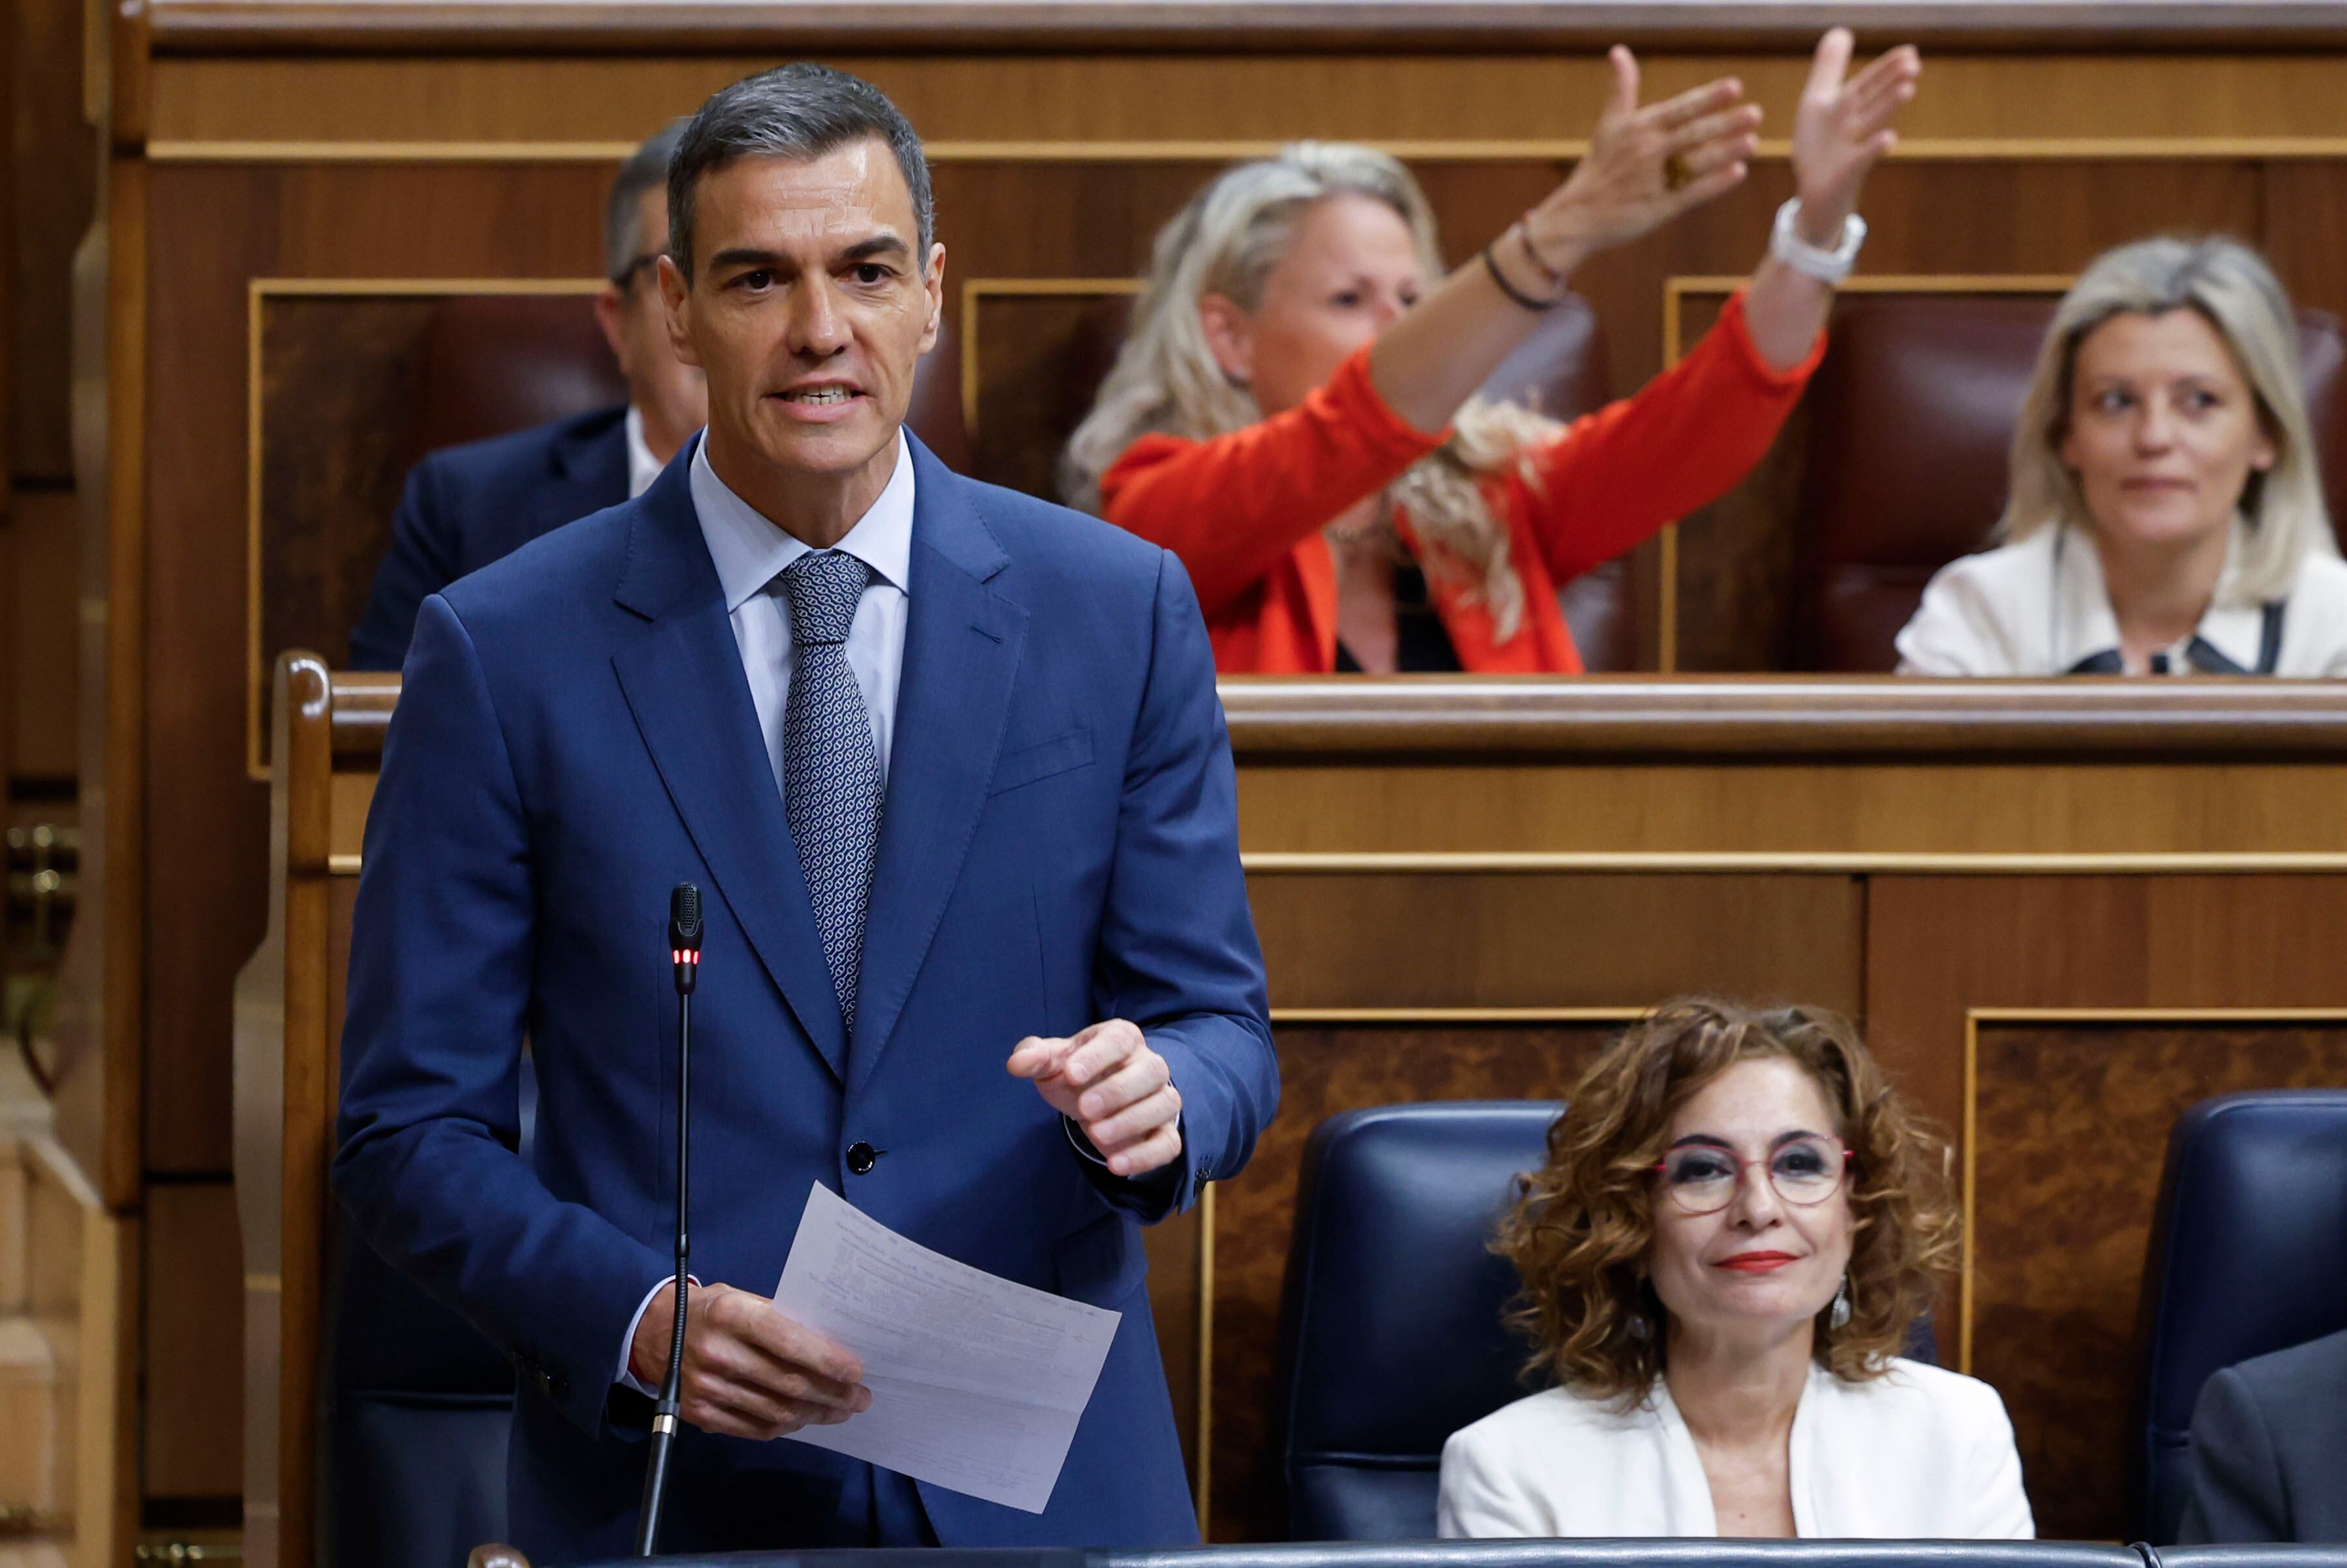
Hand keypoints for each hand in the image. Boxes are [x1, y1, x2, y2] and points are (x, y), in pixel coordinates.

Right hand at [629, 1280, 870, 1439]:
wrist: (653, 1332)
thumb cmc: (712, 1310)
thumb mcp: (743, 1298)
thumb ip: (781, 1319)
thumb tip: (832, 1346)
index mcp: (732, 1315)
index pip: (789, 1343)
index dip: (827, 1360)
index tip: (857, 1371)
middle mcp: (718, 1354)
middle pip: (788, 1383)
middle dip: (832, 1393)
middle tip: (860, 1397)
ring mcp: (707, 1388)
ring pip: (776, 1411)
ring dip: (815, 1414)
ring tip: (841, 1410)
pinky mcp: (701, 1414)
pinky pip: (754, 1428)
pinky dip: (785, 1426)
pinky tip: (805, 1419)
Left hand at [1007, 1019, 1182, 1177]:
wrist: (1092, 1103)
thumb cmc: (1074, 1075)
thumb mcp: (1051, 1063)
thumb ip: (1034, 1058)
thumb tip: (1017, 1063)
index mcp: (1122, 1038)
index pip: (1119, 1039)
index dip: (1097, 1056)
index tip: (1070, 1074)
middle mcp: (1149, 1065)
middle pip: (1151, 1070)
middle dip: (1118, 1091)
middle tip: (1084, 1109)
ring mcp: (1161, 1099)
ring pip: (1164, 1104)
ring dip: (1132, 1121)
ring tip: (1096, 1134)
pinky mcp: (1164, 1133)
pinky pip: (1168, 1143)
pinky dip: (1145, 1156)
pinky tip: (1115, 1165)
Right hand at [1525, 48, 1760, 269]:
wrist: (1577, 216)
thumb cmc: (1599, 167)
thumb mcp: (1608, 124)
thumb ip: (1622, 88)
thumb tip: (1619, 50)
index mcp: (1639, 129)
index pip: (1679, 109)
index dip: (1707, 98)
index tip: (1734, 87)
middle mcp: (1647, 152)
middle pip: (1692, 134)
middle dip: (1724, 123)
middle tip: (1755, 113)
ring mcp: (1654, 182)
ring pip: (1695, 163)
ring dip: (1725, 151)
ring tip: (1753, 141)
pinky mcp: (1658, 209)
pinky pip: (1691, 194)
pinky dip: (1714, 184)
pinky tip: (1737, 172)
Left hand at [1789, 29, 1919, 242]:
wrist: (1815, 194)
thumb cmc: (1819, 147)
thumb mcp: (1817, 102)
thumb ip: (1829, 68)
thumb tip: (1841, 30)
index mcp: (1844, 108)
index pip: (1867, 83)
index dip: (1886, 68)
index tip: (1910, 52)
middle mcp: (1852, 126)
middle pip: (1873, 100)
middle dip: (1891, 82)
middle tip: (1914, 64)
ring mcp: (1850, 150)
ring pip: (1871, 124)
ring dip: (1888, 107)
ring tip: (1908, 88)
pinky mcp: (1844, 174)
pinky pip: (1860, 160)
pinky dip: (1874, 149)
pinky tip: (1889, 138)